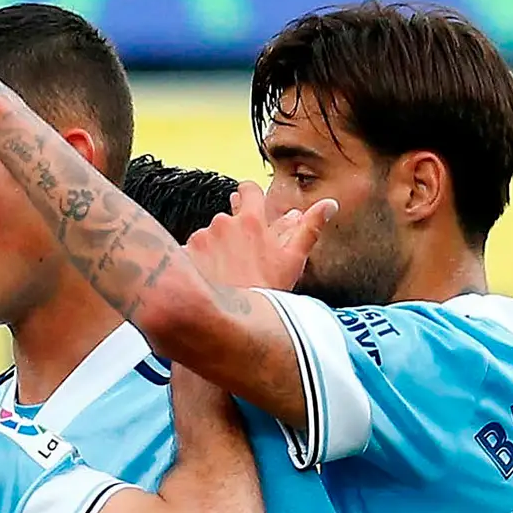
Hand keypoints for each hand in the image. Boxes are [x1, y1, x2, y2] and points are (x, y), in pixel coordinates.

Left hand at [183, 182, 335, 289]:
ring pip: (208, 237)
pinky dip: (196, 264)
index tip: (247, 202)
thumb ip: (310, 228)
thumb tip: (329, 205)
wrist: (230, 321)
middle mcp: (223, 223)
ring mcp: (201, 238)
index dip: (248, 196)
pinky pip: (189, 253)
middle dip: (233, 234)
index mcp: (251, 221)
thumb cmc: (265, 292)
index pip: (248, 191)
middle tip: (241, 259)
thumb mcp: (293, 260)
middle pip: (227, 219)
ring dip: (214, 250)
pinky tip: (208, 280)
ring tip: (225, 275)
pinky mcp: (183, 254)